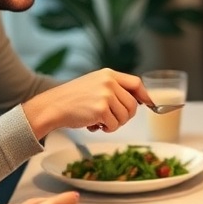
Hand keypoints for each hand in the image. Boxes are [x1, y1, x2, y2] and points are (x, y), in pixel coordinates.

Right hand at [24, 68, 147, 136]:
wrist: (53, 106)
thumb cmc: (72, 99)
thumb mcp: (94, 84)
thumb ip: (113, 89)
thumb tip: (138, 102)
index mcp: (108, 74)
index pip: (136, 83)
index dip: (144, 95)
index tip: (149, 104)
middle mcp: (109, 82)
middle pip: (133, 104)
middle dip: (125, 116)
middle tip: (112, 120)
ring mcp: (106, 95)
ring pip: (125, 117)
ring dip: (115, 124)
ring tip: (100, 121)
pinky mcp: (101, 109)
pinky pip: (115, 125)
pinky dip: (107, 129)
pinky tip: (94, 125)